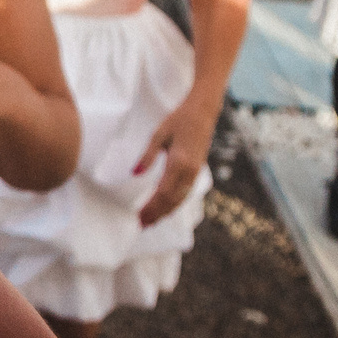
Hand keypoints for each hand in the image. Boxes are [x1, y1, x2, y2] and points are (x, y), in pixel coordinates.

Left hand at [135, 100, 215, 226]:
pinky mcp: (197, 171)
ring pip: (180, 199)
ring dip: (166, 212)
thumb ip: (147, 155)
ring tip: (152, 222)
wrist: (202, 113)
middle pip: (171, 200)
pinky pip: (186, 193)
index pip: (163, 192)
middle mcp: (189, 171)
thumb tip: (135, 174)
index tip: (139, 216)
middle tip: (142, 225)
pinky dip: (175, 204)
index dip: (151, 207)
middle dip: (157, 214)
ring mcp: (195, 172)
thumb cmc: (178, 120)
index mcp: (178, 162)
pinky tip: (167, 210)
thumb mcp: (159, 134)